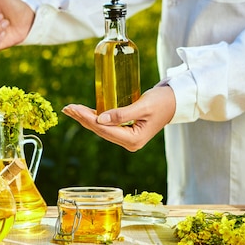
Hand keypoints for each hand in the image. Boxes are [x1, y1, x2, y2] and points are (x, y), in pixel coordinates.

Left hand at [61, 86, 175, 151]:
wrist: (177, 101)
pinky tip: (84, 112)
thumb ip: (122, 114)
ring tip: (70, 109)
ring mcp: (127, 138)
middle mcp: (129, 142)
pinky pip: (106, 125)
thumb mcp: (143, 106)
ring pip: (101, 128)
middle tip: (67, 108)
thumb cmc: (163, 101)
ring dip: (86, 118)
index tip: (74, 108)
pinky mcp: (127, 131)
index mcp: (133, 140)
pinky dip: (94, 117)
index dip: (87, 118)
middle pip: (100, 130)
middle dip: (82, 118)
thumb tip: (100, 118)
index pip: (104, 129)